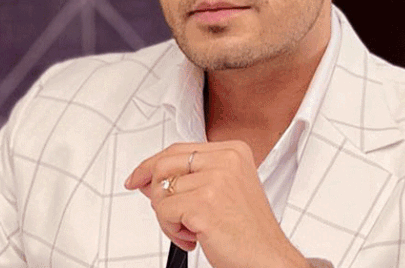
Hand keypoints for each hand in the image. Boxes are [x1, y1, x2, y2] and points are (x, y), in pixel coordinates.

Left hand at [125, 141, 309, 267]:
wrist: (268, 258)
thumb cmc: (249, 230)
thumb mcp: (224, 191)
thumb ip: (190, 178)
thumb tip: (150, 179)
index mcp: (233, 151)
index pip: (178, 149)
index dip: (151, 165)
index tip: (136, 177)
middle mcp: (226, 160)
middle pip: (164, 165)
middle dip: (156, 193)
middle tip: (168, 214)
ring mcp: (215, 180)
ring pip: (161, 192)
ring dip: (169, 218)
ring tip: (191, 230)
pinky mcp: (204, 204)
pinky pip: (164, 212)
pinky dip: (172, 231)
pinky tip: (194, 237)